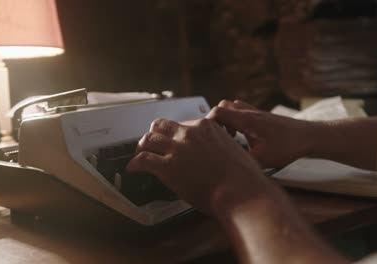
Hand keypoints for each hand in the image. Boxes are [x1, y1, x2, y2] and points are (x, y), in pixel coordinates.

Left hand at [126, 118, 266, 212]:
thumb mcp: (236, 149)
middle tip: (153, 143)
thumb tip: (223, 152)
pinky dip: (135, 164)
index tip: (175, 140)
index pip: (184, 123)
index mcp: (207, 127)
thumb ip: (224, 145)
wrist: (239, 190)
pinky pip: (143, 160)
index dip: (176, 133)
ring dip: (142, 147)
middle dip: (155, 134)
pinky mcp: (168, 167)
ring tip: (139, 153)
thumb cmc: (243, 176)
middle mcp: (190, 133)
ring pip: (149, 139)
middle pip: (162, 125)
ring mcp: (177, 148)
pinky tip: (133, 168)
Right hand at [208, 100, 323, 167]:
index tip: (210, 138)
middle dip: (216, 121)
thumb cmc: (288, 146)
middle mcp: (249, 112)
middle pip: (223, 107)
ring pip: (233, 108)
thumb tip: (226, 166)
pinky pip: (243, 112)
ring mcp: (256, 112)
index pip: (217, 112)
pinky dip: (238, 121)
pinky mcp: (263, 116)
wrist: (309, 137)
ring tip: (232, 138)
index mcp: (246, 120)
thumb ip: (242, 160)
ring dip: (227, 120)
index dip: (208, 123)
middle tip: (220, 138)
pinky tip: (245, 137)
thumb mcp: (263, 159)